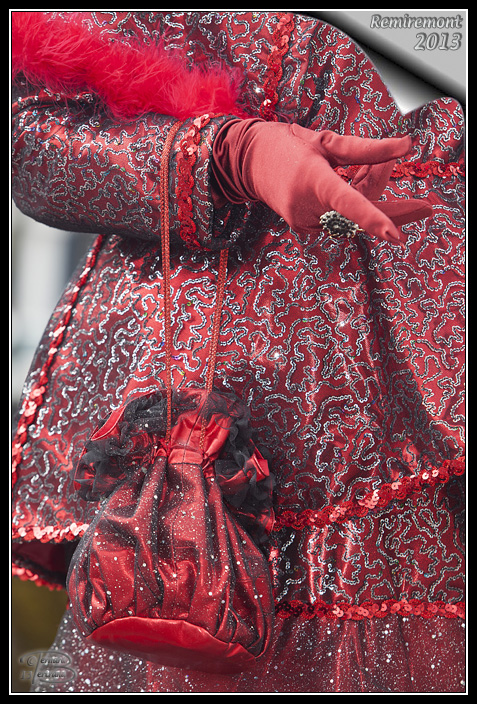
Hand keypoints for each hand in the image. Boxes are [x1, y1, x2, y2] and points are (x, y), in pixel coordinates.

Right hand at [212, 119, 432, 242]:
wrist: (250, 163)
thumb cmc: (290, 146)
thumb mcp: (327, 141)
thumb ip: (368, 149)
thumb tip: (407, 146)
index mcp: (313, 180)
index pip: (348, 202)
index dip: (372, 218)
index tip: (394, 235)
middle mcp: (307, 207)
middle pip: (360, 212)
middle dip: (389, 203)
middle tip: (417, 196)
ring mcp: (304, 222)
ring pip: (352, 217)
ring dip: (368, 194)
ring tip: (368, 165)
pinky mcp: (305, 228)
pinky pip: (341, 219)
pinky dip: (354, 203)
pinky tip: (351, 179)